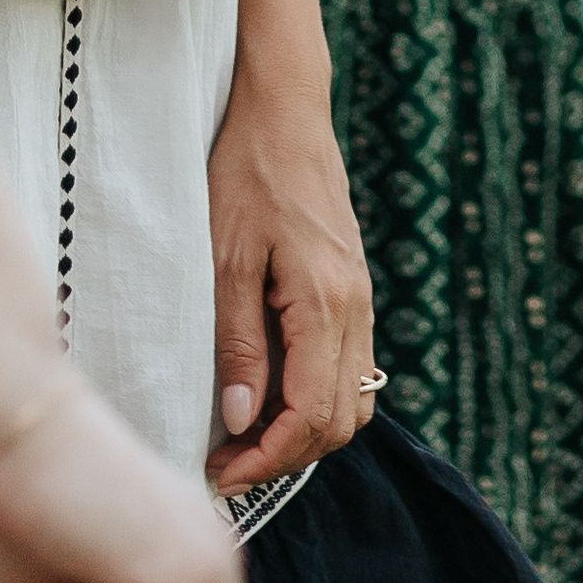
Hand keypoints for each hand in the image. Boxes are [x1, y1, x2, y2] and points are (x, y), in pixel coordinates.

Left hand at [205, 58, 376, 492]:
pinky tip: (271, 395)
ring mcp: (362, 301)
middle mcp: (357, 311)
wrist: (285, 109)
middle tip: (226, 465)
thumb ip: (236, 340)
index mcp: (326, 304)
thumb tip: (239, 418)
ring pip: (353, 402)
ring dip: (305, 433)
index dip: (267, 458)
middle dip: (286, 456)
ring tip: (245, 439)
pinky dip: (318, 399)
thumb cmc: (245, 170)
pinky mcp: (355, 290)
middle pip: (340, 422)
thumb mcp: (224, 254)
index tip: (220, 473)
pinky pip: (350, 369)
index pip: (310, 416)